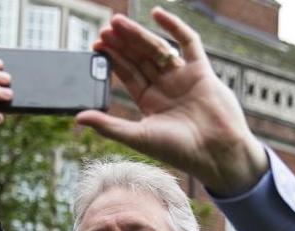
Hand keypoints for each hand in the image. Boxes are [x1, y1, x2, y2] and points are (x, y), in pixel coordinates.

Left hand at [76, 8, 268, 195]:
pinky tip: (157, 14)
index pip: (127, 75)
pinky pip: (188, 43)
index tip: (96, 45)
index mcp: (149, 102)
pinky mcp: (201, 70)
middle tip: (104, 29)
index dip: (112, 59)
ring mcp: (183, 77)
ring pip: (157, 49)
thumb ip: (108, 125)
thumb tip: (78, 117)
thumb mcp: (137, 136)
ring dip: (138, 34)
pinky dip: (175, 27)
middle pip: (139, 59)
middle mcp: (165, 88)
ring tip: (118, 22)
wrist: (215, 153)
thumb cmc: (178, 150)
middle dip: (121, 44)